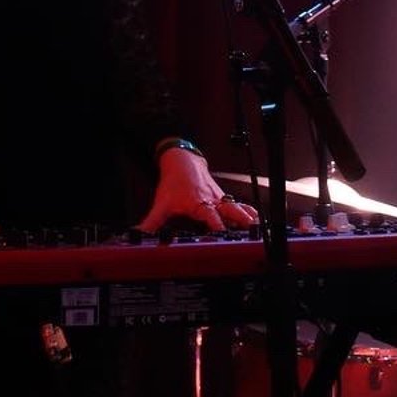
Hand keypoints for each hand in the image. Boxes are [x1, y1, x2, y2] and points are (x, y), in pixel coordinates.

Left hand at [137, 147, 260, 232]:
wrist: (182, 161)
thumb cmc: (173, 182)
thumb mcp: (161, 203)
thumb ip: (151, 221)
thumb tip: (138, 233)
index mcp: (197, 203)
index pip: (209, 215)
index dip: (216, 225)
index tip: (223, 234)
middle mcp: (210, 200)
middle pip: (229, 209)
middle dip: (240, 219)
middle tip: (251, 229)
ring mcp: (218, 197)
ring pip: (236, 206)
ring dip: (247, 215)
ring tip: (258, 225)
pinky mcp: (222, 196)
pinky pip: (237, 202)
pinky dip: (247, 209)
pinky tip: (256, 217)